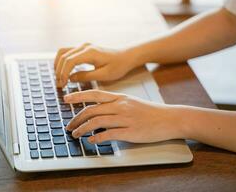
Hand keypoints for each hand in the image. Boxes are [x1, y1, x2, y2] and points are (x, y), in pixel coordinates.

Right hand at [54, 43, 138, 86]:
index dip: (63, 73)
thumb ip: (86, 76)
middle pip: (63, 56)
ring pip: (63, 52)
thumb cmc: (118, 66)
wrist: (126, 57)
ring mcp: (83, 46)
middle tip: (59, 85)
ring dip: (58, 65)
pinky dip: (63, 61)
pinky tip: (64, 72)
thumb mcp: (104, 75)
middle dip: (58, 71)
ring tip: (59, 78)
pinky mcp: (84, 49)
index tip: (63, 85)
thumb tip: (70, 78)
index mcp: (90, 53)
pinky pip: (68, 52)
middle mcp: (84, 47)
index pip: (69, 61)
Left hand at [64, 90, 185, 143]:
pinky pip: (108, 135)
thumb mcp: (132, 102)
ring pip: (96, 122)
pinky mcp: (130, 132)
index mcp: (120, 98)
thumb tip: (99, 112)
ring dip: (82, 129)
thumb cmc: (151, 112)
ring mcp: (124, 119)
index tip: (66, 99)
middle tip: (69, 125)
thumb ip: (115, 105)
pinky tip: (91, 141)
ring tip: (75, 134)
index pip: (94, 94)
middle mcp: (120, 106)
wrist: (169, 119)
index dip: (78, 96)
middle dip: (76, 118)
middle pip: (91, 110)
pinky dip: (97, 138)